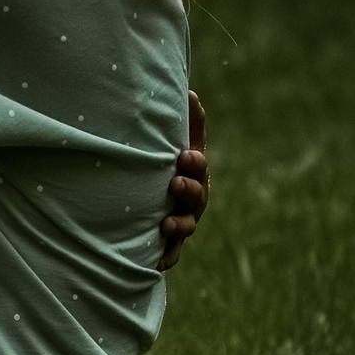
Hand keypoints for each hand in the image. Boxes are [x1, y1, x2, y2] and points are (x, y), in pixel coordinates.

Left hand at [157, 92, 206, 270]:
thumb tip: (190, 90)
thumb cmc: (167, 162)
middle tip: (176, 183)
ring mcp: (182, 220)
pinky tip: (156, 264)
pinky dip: (165, 258)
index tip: (185, 156)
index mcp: (193, 173)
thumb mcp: (177, 141)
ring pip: (186, 226)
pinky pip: (170, 254)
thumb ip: (187, 120)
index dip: (195, 163)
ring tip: (166, 224)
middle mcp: (192, 199)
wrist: (155, 198)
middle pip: (197, 197)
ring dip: (179, 224)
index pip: (199, 166)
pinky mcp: (169, 244)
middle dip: (189, 190)